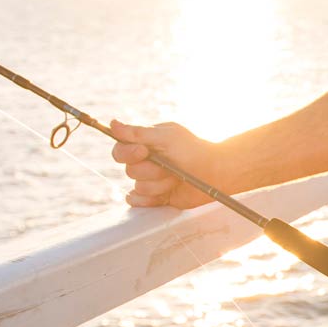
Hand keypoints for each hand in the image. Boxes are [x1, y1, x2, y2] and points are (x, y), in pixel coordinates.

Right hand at [109, 119, 227, 209]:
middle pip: (129, 171)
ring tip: (176, 178)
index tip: (144, 151)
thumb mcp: (166, 136)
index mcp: (144, 144)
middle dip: (151, 170)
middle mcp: (144, 162)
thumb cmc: (193, 150)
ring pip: (138, 187)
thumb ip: (138, 133)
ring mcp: (150, 180)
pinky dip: (149, 200)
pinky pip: (139, 202)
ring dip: (159, 184)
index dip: (128, 153)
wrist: (215, 173)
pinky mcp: (156, 197)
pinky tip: (164, 194)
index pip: (119, 150)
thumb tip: (112, 124)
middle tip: (170, 167)